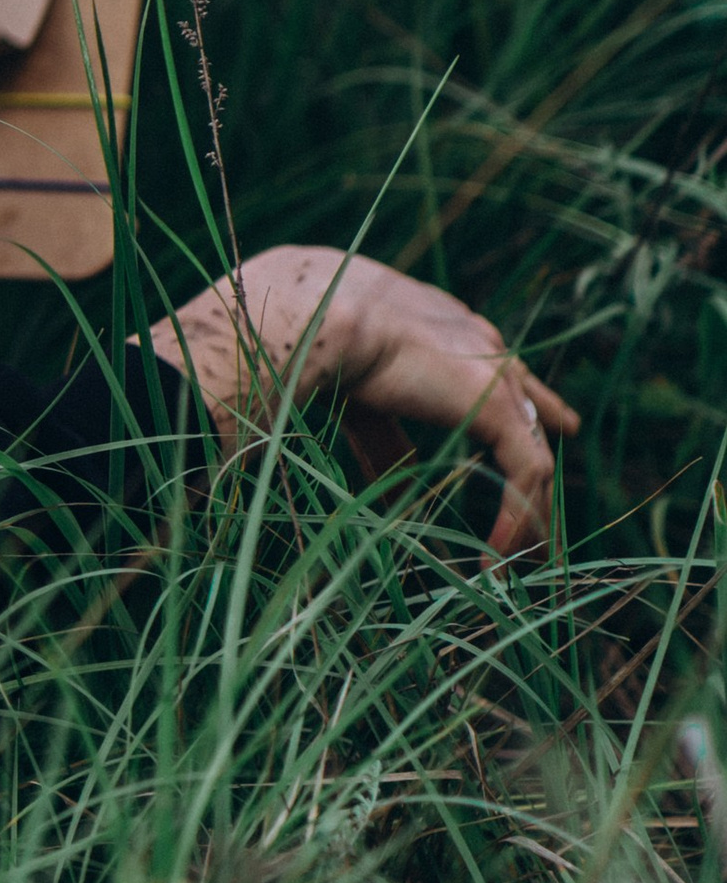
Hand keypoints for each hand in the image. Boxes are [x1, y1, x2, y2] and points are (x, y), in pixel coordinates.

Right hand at [148, 245, 579, 554]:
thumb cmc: (318, 342)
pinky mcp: (497, 406)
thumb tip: (399, 499)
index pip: (506, 373)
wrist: (318, 318)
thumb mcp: (361, 400)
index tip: (563, 426)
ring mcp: (495, 376)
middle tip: (545, 527)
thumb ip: (388, 446)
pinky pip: (526, 474)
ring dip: (529, 517)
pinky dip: (516, 519)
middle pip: (531, 417)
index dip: (536, 404)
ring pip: (533, 456)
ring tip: (523, 564)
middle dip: (538, 473)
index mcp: (450, 331)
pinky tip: (496, 556)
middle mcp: (483, 347)